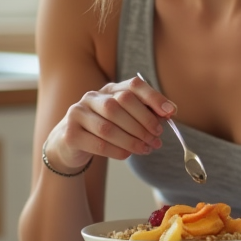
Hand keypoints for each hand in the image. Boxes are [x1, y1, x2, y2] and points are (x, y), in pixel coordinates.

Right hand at [42, 76, 175, 171]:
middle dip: (144, 122)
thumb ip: (145, 113)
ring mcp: (78, 113)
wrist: (70, 144)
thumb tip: (170, 113)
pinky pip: (98, 143)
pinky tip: (128, 155)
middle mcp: (92, 97)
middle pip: (121, 103)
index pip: (133, 85)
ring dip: (132, 140)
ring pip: (109, 126)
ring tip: (146, 148)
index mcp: (109, 90)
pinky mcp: (71, 134)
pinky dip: (117, 151)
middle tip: (157, 137)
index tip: (170, 112)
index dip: (153, 97)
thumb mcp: (124, 118)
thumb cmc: (104, 129)